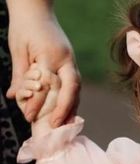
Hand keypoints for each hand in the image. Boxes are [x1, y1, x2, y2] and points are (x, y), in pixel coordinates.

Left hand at [6, 10, 80, 127]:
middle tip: (56, 126)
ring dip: (72, 108)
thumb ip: (19, 75)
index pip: (46, 84)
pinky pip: (74, 86)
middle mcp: (66, 59)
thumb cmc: (24, 27)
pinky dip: (71, 101)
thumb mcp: (18, 49)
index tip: (28, 117)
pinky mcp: (71, 64)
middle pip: (71, 89)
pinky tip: (67, 114)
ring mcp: (72, 61)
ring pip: (76, 90)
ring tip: (65, 126)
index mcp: (51, 55)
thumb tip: (13, 96)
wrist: (36, 9)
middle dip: (64, 109)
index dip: (37, 103)